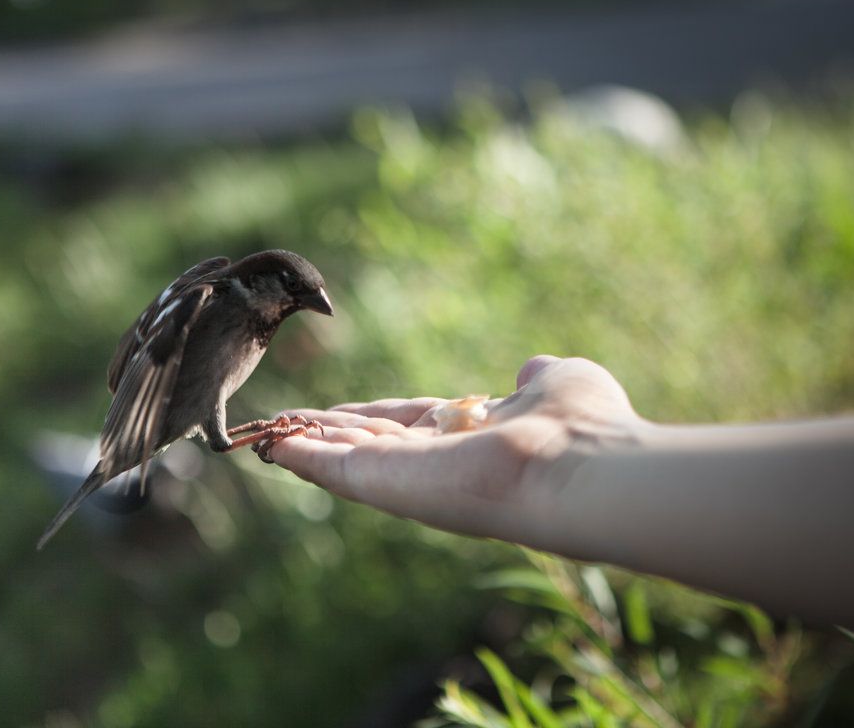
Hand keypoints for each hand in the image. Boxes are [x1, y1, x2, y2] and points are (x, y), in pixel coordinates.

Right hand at [268, 355, 644, 543]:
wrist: (584, 466)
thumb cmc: (584, 425)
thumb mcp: (560, 382)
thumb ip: (539, 378)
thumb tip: (532, 368)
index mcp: (474, 438)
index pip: (413, 427)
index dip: (376, 419)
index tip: (342, 412)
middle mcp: (441, 463)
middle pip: (373, 446)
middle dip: (331, 434)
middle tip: (287, 423)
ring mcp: (415, 478)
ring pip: (350, 460)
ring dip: (309, 446)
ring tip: (269, 432)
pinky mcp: (394, 485)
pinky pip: (340, 470)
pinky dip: (306, 458)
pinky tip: (276, 445)